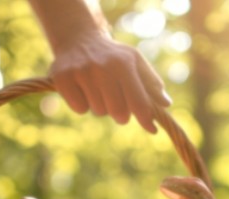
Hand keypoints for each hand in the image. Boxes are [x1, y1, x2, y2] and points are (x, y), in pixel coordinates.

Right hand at [49, 31, 171, 132]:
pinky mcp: (62, 78)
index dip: (145, 117)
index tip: (152, 128)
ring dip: (100, 106)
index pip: (138, 100)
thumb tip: (166, 104)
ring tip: (97, 90)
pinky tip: (81, 90)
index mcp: (124, 63)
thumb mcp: (134, 62)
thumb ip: (150, 84)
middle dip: (120, 114)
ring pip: (98, 111)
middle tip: (117, 105)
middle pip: (118, 112)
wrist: (78, 39)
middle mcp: (102, 67)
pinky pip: (79, 108)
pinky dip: (82, 104)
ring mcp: (81, 72)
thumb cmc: (112, 56)